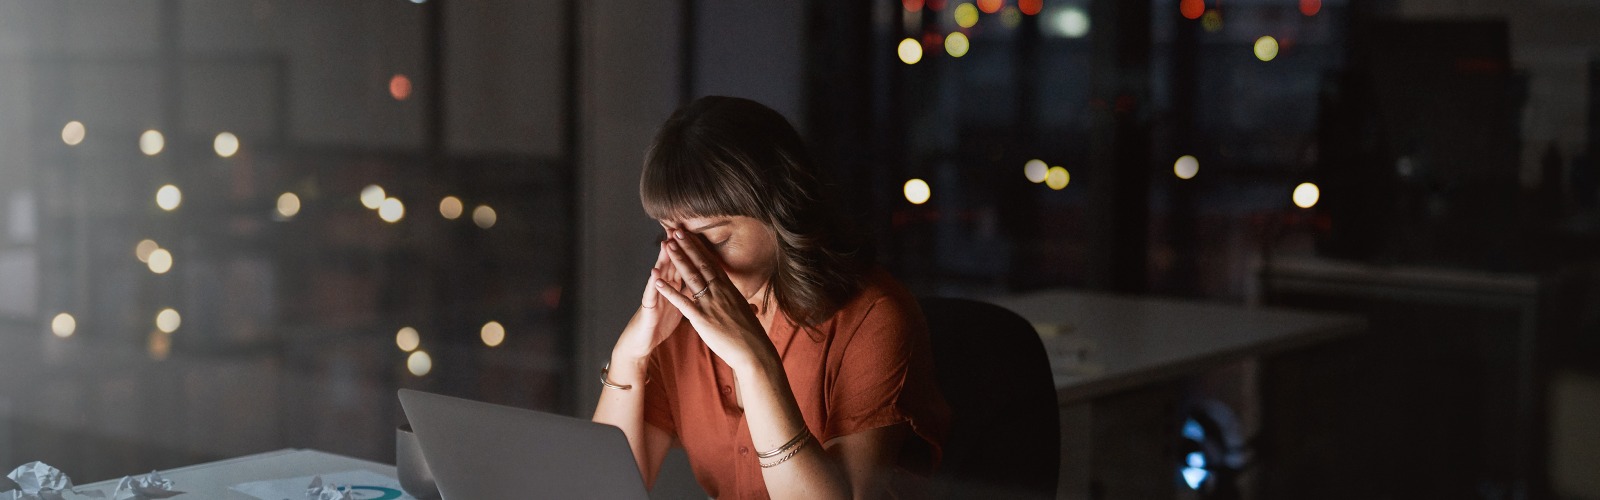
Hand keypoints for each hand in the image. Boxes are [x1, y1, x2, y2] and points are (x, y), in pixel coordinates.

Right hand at [613, 236, 685, 363]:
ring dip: (663, 260)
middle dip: (676, 247)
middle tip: (680, 229)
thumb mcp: (678, 304)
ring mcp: (654, 296)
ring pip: (659, 275)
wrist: (643, 340)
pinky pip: (650, 295)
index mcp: (674, 286)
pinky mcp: (648, 308)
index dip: (689, 251)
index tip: (696, 234)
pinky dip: (653, 284)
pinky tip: (654, 274)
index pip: (683, 264)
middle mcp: (663, 287)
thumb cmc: (660, 322)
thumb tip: (701, 280)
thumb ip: (687, 290)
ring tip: (666, 243)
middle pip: (671, 264)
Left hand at [653, 225, 775, 371]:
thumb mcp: (748, 316)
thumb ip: (745, 309)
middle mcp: (720, 292)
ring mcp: (710, 304)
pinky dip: (668, 290)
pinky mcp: (702, 318)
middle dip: (687, 247)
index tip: (691, 236)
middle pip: (700, 264)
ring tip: (667, 245)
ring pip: (690, 277)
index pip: (712, 264)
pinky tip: (657, 280)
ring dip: (678, 260)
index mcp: (730, 290)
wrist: (755, 352)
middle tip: (676, 231)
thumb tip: (752, 308)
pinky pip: (682, 301)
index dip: (699, 249)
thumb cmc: (753, 337)